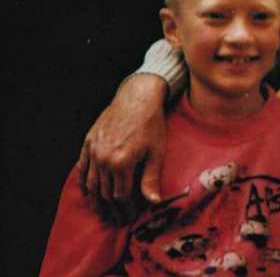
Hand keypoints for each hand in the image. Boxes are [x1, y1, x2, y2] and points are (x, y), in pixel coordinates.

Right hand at [78, 73, 168, 220]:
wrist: (137, 99)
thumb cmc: (151, 125)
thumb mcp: (156, 152)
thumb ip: (151, 179)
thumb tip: (154, 203)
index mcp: (121, 163)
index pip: (121, 196)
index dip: (125, 210)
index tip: (129, 219)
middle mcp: (103, 159)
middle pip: (104, 193)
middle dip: (111, 209)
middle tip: (116, 221)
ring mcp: (93, 151)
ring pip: (91, 184)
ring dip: (96, 201)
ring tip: (102, 213)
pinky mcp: (88, 143)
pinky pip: (82, 168)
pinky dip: (84, 183)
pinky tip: (88, 193)